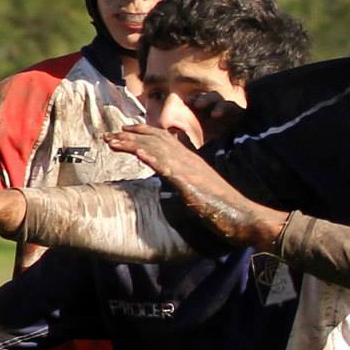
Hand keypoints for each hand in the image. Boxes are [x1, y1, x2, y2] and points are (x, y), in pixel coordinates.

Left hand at [103, 124, 287, 248]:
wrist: (242, 216)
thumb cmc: (221, 206)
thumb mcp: (198, 188)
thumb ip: (183, 179)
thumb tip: (170, 177)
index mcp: (189, 160)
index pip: (163, 139)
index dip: (141, 133)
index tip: (122, 132)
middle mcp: (188, 160)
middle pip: (156, 140)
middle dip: (129, 136)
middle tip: (107, 136)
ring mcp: (190, 171)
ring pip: (158, 150)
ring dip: (133, 144)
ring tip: (113, 141)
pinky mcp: (191, 185)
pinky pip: (170, 169)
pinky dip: (153, 159)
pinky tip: (139, 153)